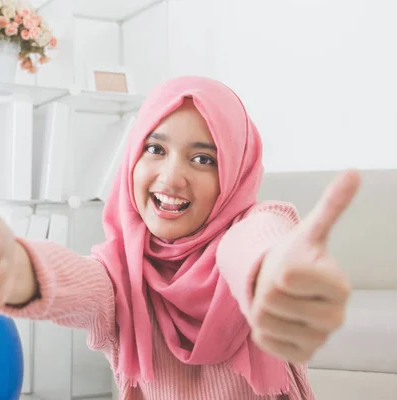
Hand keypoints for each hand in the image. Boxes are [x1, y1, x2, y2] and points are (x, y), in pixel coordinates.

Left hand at [250, 170, 360, 362]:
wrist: (286, 289)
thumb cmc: (296, 259)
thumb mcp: (308, 232)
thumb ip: (331, 205)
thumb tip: (353, 171)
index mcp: (340, 286)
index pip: (287, 277)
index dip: (281, 269)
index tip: (291, 267)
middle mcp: (336, 317)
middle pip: (270, 300)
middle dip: (266, 288)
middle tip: (280, 286)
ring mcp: (320, 340)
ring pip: (263, 320)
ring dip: (261, 307)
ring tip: (279, 301)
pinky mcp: (302, 355)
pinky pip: (263, 340)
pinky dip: (261, 328)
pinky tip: (278, 320)